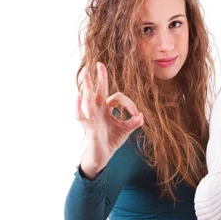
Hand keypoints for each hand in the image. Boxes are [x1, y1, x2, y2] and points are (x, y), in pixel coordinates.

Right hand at [76, 62, 143, 178]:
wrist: (102, 156)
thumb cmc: (111, 140)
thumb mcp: (126, 130)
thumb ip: (134, 122)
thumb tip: (141, 116)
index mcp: (106, 109)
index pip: (117, 98)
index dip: (129, 104)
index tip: (136, 114)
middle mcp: (98, 111)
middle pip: (98, 91)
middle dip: (100, 78)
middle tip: (99, 63)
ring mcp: (92, 118)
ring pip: (89, 99)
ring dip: (88, 86)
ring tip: (86, 73)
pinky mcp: (89, 128)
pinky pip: (81, 117)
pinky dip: (79, 108)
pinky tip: (79, 98)